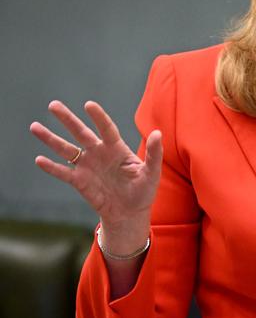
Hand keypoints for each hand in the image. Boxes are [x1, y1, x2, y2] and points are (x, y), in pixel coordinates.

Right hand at [30, 100, 161, 249]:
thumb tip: (158, 134)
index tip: (89, 105)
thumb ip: (154, 153)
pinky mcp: (79, 181)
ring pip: (66, 149)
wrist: (130, 213)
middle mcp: (99, 153)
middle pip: (80, 133)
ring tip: (34, 126)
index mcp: (116, 148)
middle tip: (53, 105)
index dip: (98, 117)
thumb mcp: (152, 173)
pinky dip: (51, 167)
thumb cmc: (143, 191)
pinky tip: (39, 160)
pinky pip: (63, 172)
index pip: (106, 128)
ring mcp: (87, 166)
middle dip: (67, 119)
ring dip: (50, 139)